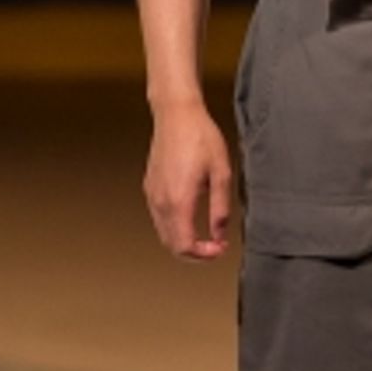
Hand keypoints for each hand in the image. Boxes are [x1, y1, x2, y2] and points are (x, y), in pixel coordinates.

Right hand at [144, 101, 232, 259]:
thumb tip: (220, 233)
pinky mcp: (150, 187)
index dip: (203, 255)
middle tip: (215, 247)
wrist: (176, 115)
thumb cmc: (200, 137)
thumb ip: (220, 208)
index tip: (219, 249)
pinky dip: (174, 228)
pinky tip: (192, 219)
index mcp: (179, 201)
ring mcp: (152, 195)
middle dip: (194, 253)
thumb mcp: (221, 173)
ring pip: (164, 233)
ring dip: (184, 241)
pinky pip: (159, 218)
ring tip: (207, 236)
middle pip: (171, 245)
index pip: (184, 245)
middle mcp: (161, 202)